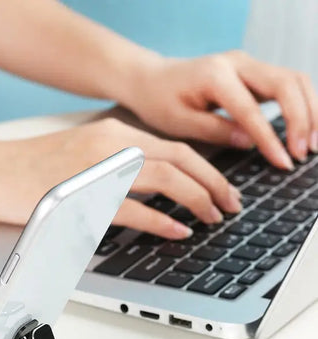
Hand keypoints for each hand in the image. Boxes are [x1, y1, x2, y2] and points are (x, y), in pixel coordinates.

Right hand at [0, 119, 241, 238]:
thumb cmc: (30, 169)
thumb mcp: (81, 157)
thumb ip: (117, 168)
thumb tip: (151, 189)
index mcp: (113, 134)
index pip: (174, 147)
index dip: (206, 168)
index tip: (220, 187)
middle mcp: (111, 145)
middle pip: (180, 159)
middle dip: (214, 183)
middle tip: (230, 204)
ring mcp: (97, 169)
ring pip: (165, 179)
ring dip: (197, 199)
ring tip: (213, 217)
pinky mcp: (82, 197)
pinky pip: (135, 209)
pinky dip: (162, 221)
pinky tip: (177, 231)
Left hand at [121, 50, 317, 168]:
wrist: (151, 79)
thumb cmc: (159, 101)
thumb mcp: (179, 122)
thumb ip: (216, 130)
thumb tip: (252, 143)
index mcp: (215, 75)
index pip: (252, 110)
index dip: (271, 138)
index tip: (284, 161)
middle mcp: (237, 62)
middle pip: (287, 83)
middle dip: (303, 119)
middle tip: (305, 153)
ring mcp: (247, 63)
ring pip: (294, 79)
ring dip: (310, 109)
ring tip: (313, 143)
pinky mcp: (251, 71)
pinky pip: (286, 83)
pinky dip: (301, 103)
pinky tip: (304, 127)